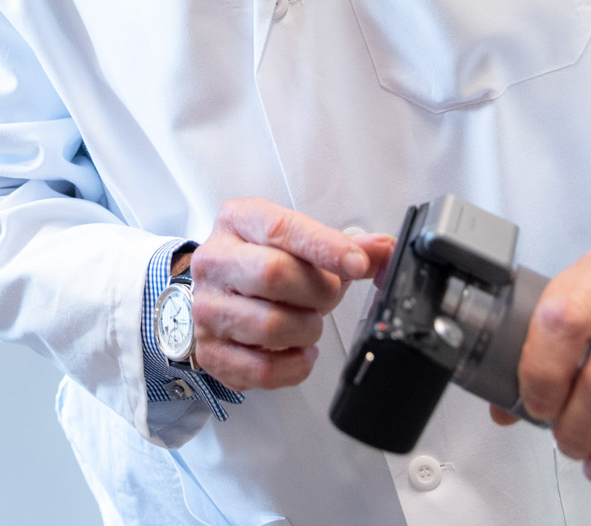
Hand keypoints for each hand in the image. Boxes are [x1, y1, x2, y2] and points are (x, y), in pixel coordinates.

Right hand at [188, 198, 394, 392]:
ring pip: (272, 326)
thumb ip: (340, 245)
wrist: (219, 292)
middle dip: (318, 292)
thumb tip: (383, 249)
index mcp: (237, 221)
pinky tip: (299, 349)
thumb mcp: (296, 241)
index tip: (357, 264)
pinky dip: (295, 365)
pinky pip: (263, 370)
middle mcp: (215, 261)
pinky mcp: (211, 351)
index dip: (326, 248)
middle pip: (274, 274)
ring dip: (308, 330)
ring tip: (309, 321)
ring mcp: (207, 308)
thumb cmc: (261, 261)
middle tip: (328, 296)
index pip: (282, 229)